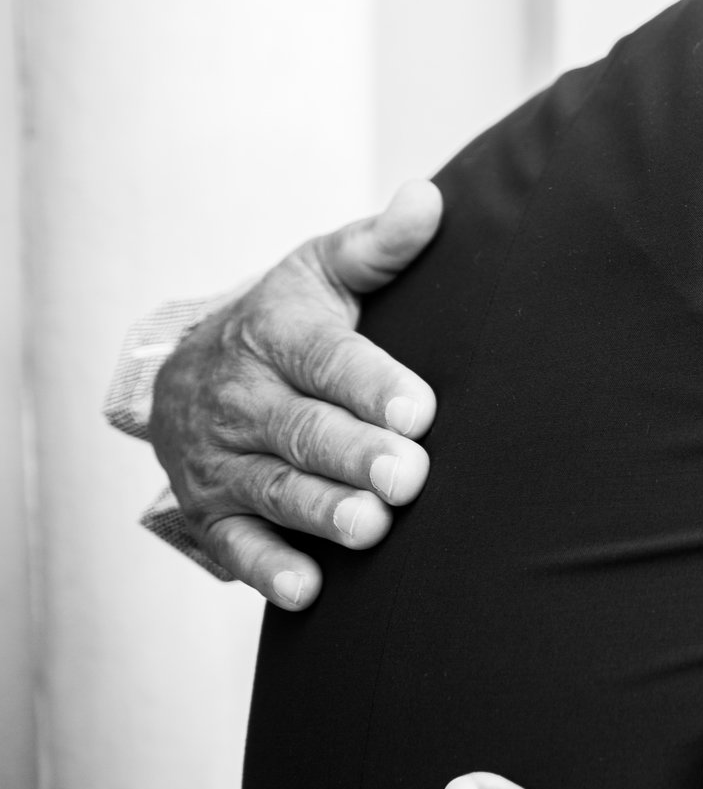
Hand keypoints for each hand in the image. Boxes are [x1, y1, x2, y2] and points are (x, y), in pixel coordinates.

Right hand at [146, 181, 443, 607]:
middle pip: (303, 430)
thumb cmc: (285, 320)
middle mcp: (242, 399)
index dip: (372, 385)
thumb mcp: (322, 272)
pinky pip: (236, 547)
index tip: (420, 409)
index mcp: (275, 334)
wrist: (186, 372)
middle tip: (409, 475)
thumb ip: (380, 246)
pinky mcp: (213, 514)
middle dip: (355, 454)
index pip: (327, 358)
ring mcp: (222, 460)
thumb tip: (430, 199)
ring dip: (322, 511)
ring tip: (371, 527)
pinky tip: (308, 589)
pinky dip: (269, 569)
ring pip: (274, 488)